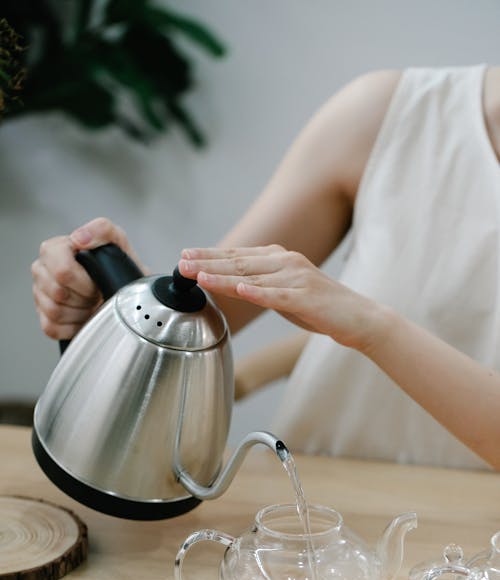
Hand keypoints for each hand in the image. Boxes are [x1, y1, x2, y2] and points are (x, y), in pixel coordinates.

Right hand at [32, 217, 145, 339]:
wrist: (126, 295)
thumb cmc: (119, 269)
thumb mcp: (118, 242)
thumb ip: (101, 230)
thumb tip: (80, 238)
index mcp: (56, 249)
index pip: (60, 268)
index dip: (82, 280)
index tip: (96, 282)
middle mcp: (43, 270)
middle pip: (56, 291)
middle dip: (83, 296)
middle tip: (95, 292)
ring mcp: (41, 295)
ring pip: (54, 311)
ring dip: (80, 311)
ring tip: (91, 302)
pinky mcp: (44, 318)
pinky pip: (53, 328)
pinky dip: (74, 326)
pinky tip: (83, 316)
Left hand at [178, 245, 387, 350]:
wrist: (359, 318)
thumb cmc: (321, 308)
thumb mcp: (285, 294)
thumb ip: (261, 286)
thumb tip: (230, 285)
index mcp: (281, 259)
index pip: (238, 256)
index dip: (210, 255)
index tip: (185, 256)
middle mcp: (287, 263)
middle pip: (239, 261)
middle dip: (207, 262)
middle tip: (181, 263)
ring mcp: (297, 279)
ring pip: (252, 277)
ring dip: (222, 276)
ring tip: (198, 275)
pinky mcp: (306, 298)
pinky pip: (277, 295)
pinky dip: (256, 292)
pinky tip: (237, 289)